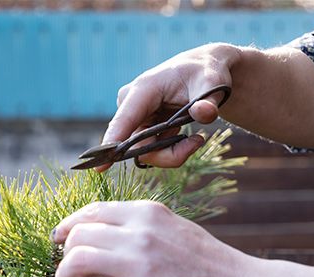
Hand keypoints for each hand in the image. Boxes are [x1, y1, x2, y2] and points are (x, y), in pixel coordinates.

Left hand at [51, 200, 254, 276]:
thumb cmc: (208, 264)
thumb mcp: (174, 228)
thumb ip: (140, 227)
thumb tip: (102, 236)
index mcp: (147, 213)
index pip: (90, 212)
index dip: (68, 228)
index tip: (61, 243)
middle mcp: (140, 234)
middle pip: (77, 235)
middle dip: (64, 257)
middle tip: (69, 275)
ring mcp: (140, 266)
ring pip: (75, 262)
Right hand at [99, 43, 241, 170]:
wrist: (203, 73)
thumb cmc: (204, 74)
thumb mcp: (212, 84)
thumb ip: (208, 101)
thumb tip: (204, 113)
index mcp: (144, 89)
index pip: (125, 119)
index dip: (113, 142)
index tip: (101, 166)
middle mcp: (132, 104)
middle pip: (137, 144)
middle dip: (168, 153)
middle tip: (198, 142)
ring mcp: (135, 117)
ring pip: (145, 151)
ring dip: (173, 153)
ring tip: (197, 139)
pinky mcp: (140, 128)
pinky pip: (151, 150)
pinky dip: (172, 151)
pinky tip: (188, 138)